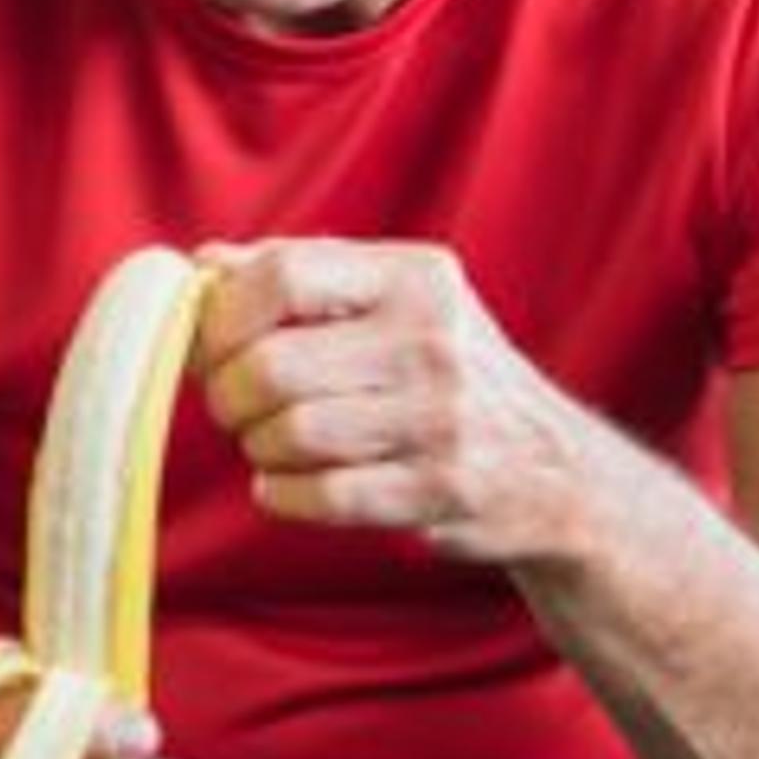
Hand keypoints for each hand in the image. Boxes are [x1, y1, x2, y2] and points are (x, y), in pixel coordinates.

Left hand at [192, 238, 613, 567]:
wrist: (555, 471)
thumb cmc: (450, 378)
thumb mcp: (399, 302)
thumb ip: (306, 275)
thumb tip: (204, 263)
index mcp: (417, 278)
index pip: (285, 274)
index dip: (223, 314)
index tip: (210, 345)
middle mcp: (434, 340)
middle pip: (272, 364)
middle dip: (229, 394)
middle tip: (236, 407)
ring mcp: (442, 417)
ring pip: (289, 434)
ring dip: (258, 448)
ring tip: (273, 446)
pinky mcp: (441, 489)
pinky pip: (320, 495)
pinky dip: (282, 496)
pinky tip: (289, 487)